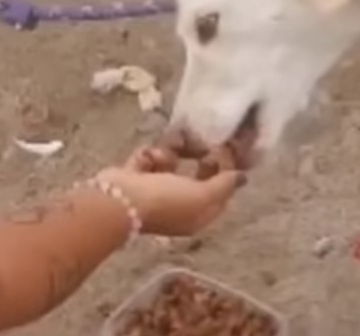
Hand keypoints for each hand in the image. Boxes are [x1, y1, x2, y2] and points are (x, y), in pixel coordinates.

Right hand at [95, 146, 245, 236]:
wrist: (117, 201)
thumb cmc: (165, 201)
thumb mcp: (203, 196)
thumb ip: (225, 184)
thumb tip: (243, 178)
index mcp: (197, 215)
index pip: (220, 191)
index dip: (227, 170)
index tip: (227, 149)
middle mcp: (177, 205)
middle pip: (198, 176)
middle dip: (200, 157)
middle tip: (202, 145)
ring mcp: (155, 191)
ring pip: (172, 163)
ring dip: (170, 153)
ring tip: (164, 154)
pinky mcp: (135, 178)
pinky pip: (149, 159)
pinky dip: (149, 156)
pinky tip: (147, 158)